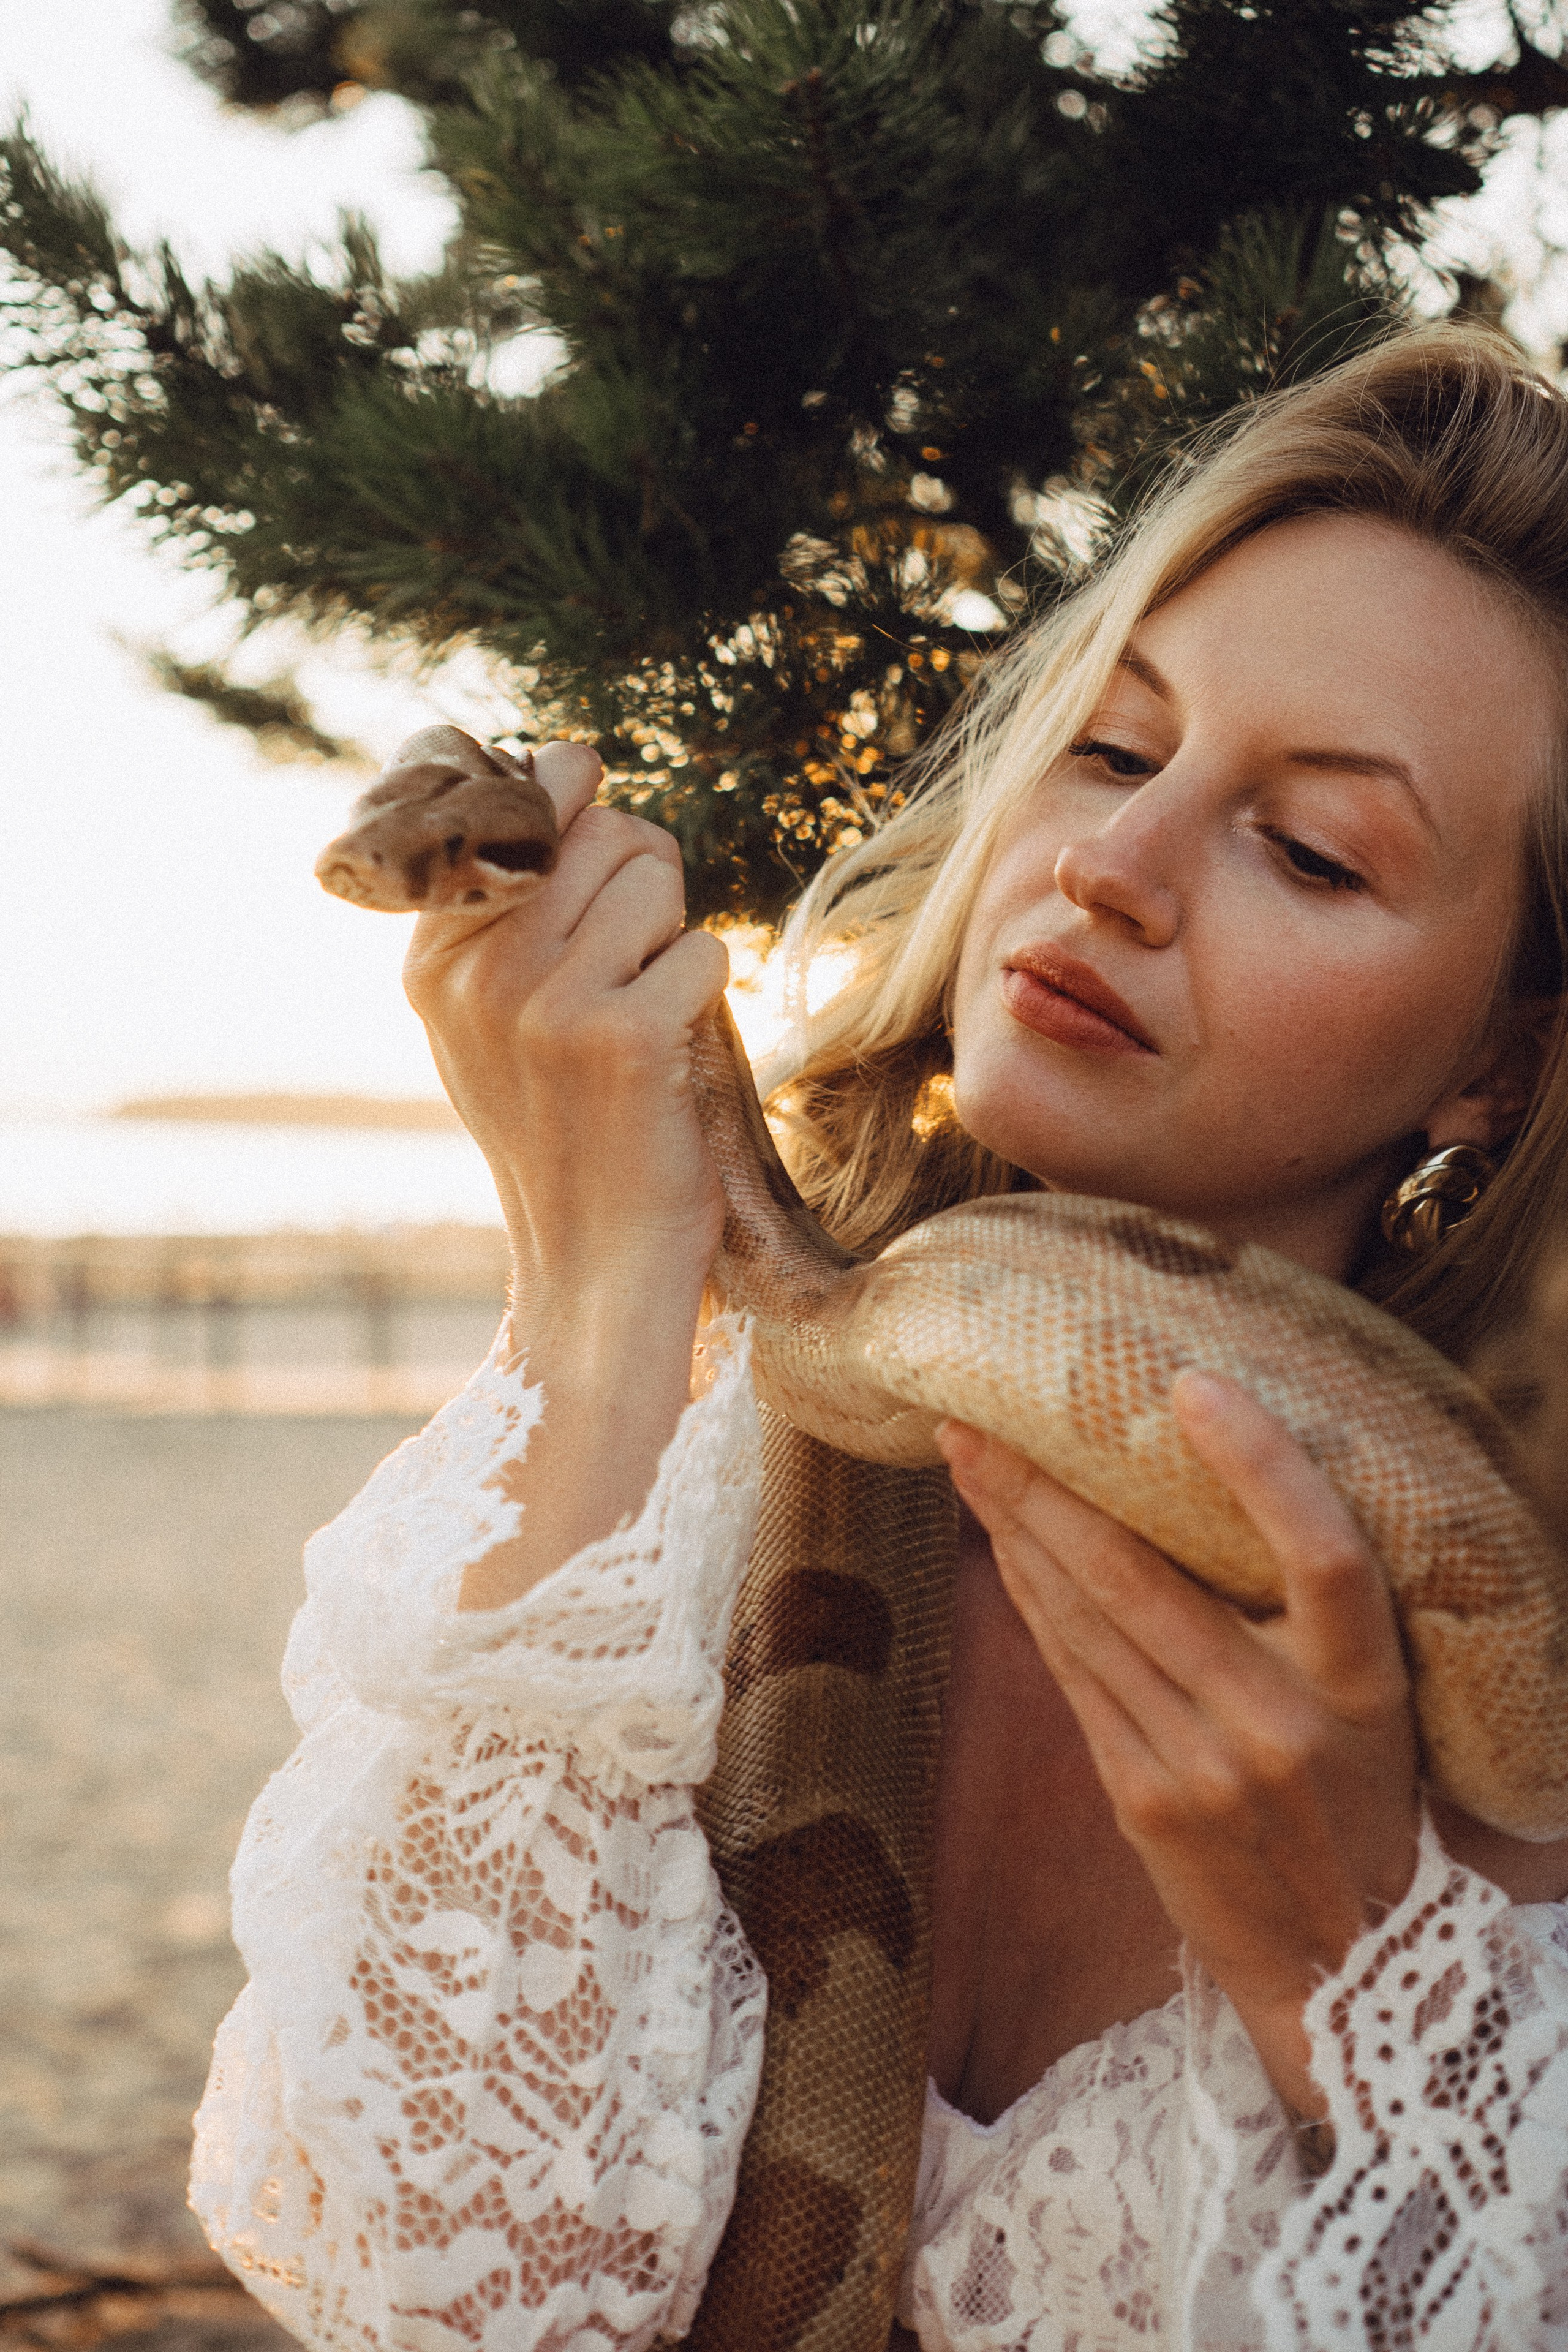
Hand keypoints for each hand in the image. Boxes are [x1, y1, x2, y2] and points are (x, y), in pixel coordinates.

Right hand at [403, 741, 728, 1298]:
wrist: (594, 1260)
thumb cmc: (565, 1126)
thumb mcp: (495, 1016)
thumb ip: (509, 903)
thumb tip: (565, 756)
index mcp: (432, 957)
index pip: (508, 797)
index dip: (573, 797)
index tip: (589, 831)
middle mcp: (476, 971)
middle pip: (603, 828)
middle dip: (642, 875)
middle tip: (633, 957)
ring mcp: (545, 1003)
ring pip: (655, 877)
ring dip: (674, 935)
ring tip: (645, 1005)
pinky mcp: (622, 1036)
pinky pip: (702, 948)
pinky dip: (704, 996)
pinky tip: (668, 1054)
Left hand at [937, 1370, 1419, 2122]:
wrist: (1342, 1957)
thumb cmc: (1356, 1791)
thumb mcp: (1368, 1697)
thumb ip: (1303, 1607)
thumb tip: (1189, 1471)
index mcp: (1362, 1684)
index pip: (1325, 1555)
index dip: (1262, 1467)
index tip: (1193, 1385)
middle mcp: (1279, 1723)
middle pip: (1144, 1577)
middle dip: (1048, 1487)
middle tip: (978, 1414)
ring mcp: (1202, 1766)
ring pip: (1086, 1619)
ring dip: (1015, 1530)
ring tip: (967, 1458)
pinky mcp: (1142, 1801)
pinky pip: (1071, 1672)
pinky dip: (1031, 1598)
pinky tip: (1001, 1546)